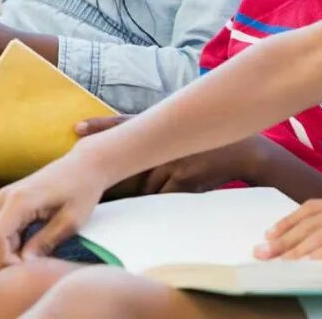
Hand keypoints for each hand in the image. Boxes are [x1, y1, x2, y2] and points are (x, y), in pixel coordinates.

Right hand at [0, 148, 108, 268]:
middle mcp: (6, 196)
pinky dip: (17, 240)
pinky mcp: (9, 199)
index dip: (4, 261)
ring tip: (43, 253)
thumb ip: (45, 242)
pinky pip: (5, 228)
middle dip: (11, 259)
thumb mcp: (71, 221)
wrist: (85, 164)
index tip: (27, 271)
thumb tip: (24, 264)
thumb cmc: (83, 189)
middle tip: (39, 266)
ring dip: (15, 250)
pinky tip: (38, 242)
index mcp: (20, 200)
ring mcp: (5, 197)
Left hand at [75, 118, 260, 194]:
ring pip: (145, 185)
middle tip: (84, 167)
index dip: (100, 126)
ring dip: (145, 190)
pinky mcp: (184, 180)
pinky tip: (179, 191)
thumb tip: (129, 155)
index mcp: (162, 128)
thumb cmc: (213, 143)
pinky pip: (163, 195)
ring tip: (160, 185)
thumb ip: (159, 142)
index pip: (124, 124)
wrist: (245, 151)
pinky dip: (165, 198)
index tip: (76, 128)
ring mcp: (172, 161)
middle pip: (128, 161)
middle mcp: (163, 142)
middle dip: (111, 169)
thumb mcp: (184, 134)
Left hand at [256, 186, 321, 260]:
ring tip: (275, 261)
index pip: (314, 208)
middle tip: (260, 250)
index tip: (271, 232)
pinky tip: (306, 264)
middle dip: (283, 237)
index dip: (290, 220)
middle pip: (310, 221)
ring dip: (294, 249)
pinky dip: (320, 255)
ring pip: (320, 234)